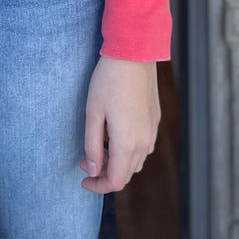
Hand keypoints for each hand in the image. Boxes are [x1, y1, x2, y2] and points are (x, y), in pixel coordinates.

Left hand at [79, 55, 159, 193]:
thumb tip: (93, 171)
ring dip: (118, 161)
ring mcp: (152, 130)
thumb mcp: (93, 112)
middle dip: (105, 172)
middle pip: (127, 173)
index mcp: (127, 143)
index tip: (83, 179)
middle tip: (86, 158)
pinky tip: (115, 132)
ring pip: (136, 160)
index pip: (116, 181)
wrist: (134, 53)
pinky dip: (129, 149)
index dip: (98, 186)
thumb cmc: (109, 80)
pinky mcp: (155, 119)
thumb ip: (92, 145)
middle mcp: (144, 141)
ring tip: (99, 143)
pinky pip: (144, 145)